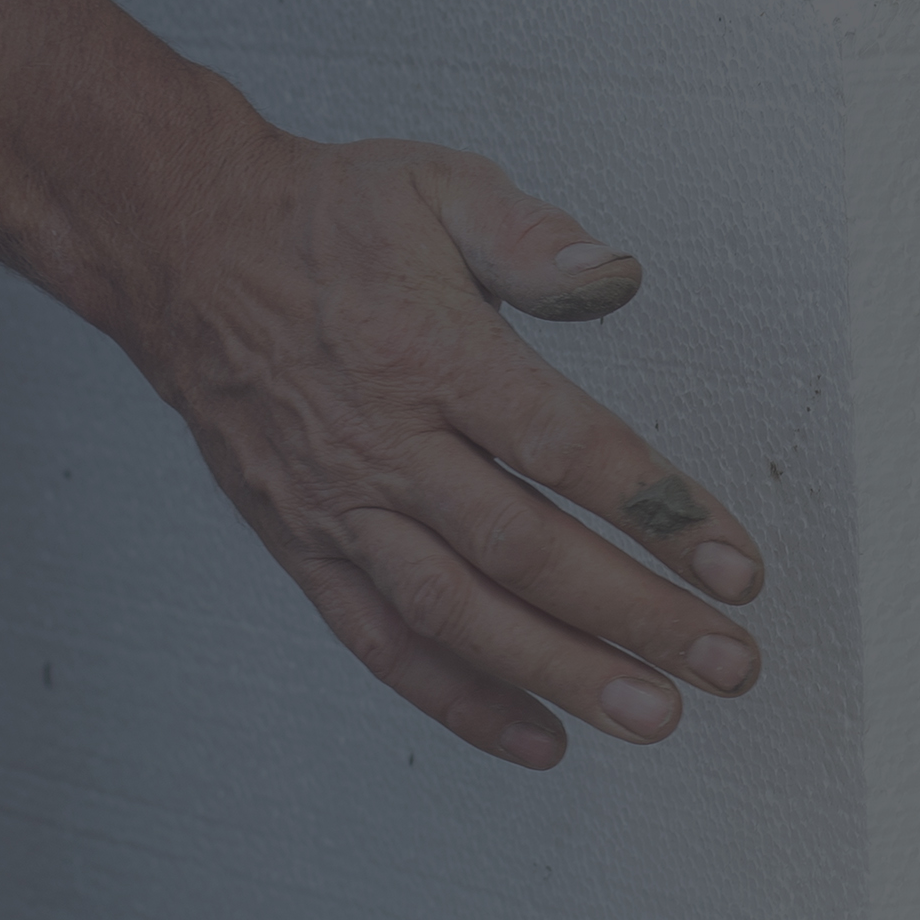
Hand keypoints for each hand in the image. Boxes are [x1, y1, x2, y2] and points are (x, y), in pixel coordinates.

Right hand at [127, 134, 765, 770]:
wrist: (185, 250)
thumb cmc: (322, 218)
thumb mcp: (438, 184)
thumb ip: (532, 238)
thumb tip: (616, 277)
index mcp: (430, 351)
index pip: (564, 447)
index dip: (658, 512)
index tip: (734, 564)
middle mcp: (385, 441)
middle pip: (525, 550)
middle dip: (636, 615)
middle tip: (727, 662)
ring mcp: (341, 504)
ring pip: (457, 613)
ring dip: (560, 673)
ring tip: (653, 715)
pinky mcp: (304, 543)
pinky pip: (382, 640)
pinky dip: (460, 700)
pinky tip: (538, 736)